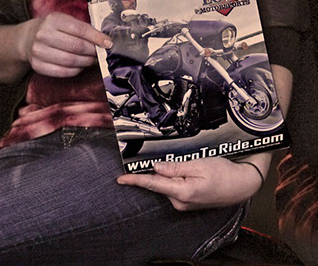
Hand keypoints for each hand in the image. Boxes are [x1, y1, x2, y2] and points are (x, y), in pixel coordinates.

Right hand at [20, 12, 111, 77]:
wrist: (27, 38)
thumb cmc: (53, 28)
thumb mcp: (65, 21)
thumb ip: (82, 28)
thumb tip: (104, 41)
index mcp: (54, 19)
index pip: (80, 30)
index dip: (97, 38)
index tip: (109, 43)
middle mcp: (44, 34)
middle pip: (76, 47)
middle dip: (93, 52)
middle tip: (100, 54)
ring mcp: (39, 51)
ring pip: (71, 61)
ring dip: (86, 62)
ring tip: (92, 60)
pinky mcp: (37, 65)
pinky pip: (63, 72)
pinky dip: (76, 70)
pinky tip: (80, 66)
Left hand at [117, 157, 264, 210]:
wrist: (242, 185)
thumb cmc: (224, 173)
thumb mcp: (199, 164)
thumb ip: (175, 167)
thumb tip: (155, 167)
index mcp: (182, 192)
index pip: (153, 184)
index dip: (136, 180)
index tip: (121, 179)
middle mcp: (181, 202)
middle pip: (160, 182)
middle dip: (161, 169)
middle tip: (179, 159)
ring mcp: (184, 204)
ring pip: (167, 184)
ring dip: (171, 173)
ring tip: (192, 164)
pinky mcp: (188, 201)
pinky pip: (175, 187)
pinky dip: (176, 178)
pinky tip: (189, 171)